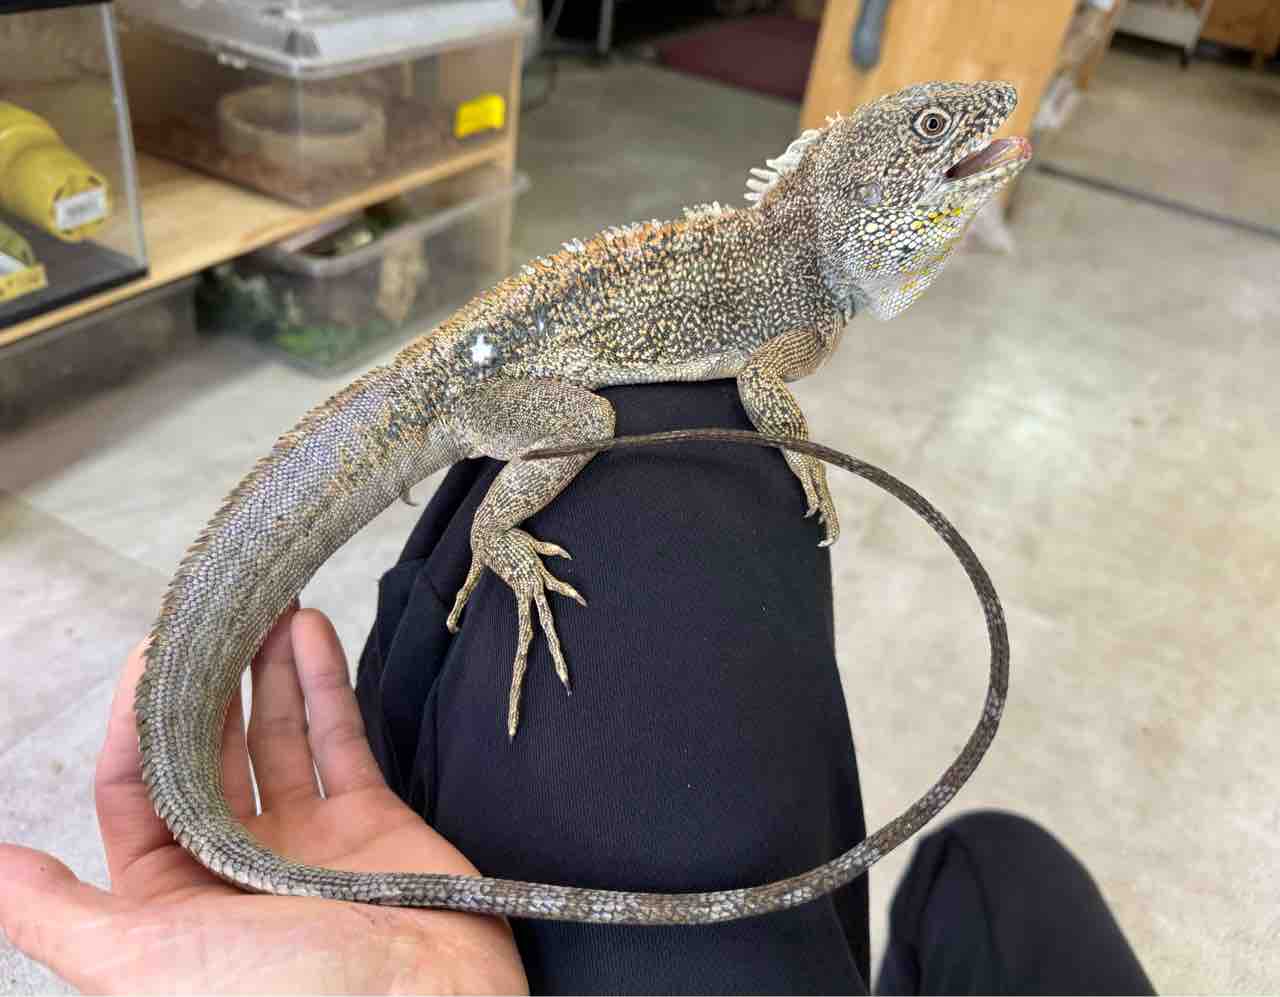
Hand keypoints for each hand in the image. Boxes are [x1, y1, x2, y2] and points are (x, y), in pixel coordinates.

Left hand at [0, 608, 527, 993]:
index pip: (134, 786)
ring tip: (262, 603)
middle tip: (213, 613)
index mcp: (170, 898)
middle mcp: (234, 862)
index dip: (135, 717)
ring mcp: (305, 838)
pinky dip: (324, 681)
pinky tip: (309, 629)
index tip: (150, 650)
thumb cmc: (281, 996)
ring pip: (276, 735)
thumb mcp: (143, 961)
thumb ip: (58, 913)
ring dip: (266, 667)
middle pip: (207, 749)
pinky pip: (340, 739)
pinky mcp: (370, 821)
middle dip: (206, 681)